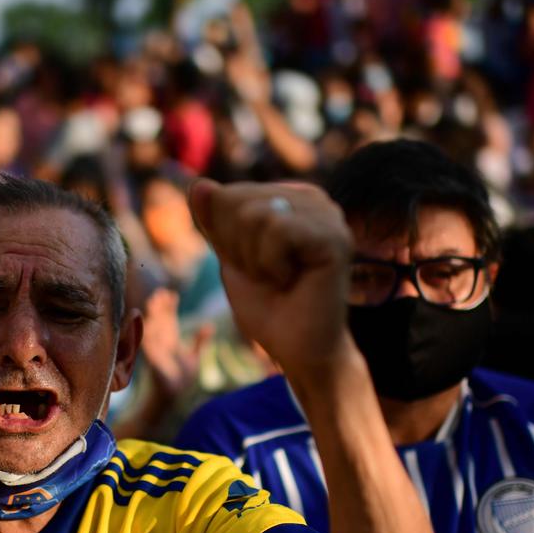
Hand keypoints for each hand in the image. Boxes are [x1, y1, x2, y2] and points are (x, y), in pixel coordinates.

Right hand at [140, 287, 212, 396]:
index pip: (168, 320)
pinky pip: (148, 343)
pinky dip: (148, 331)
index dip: (169, 307)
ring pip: (151, 328)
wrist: (173, 398)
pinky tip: (149, 320)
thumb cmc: (180, 380)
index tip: (172, 294)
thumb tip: (210, 325)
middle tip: (161, 292)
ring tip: (154, 300)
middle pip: (159, 320)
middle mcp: (160, 344)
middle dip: (159, 306)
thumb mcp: (193, 358)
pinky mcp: (151, 360)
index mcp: (169, 341)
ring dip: (152, 315)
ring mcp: (155, 351)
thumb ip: (199, 342)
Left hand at [187, 180, 351, 381]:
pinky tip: (294, 280)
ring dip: (255, 259)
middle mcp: (313, 198)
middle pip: (238, 201)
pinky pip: (277, 231)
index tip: (253, 265)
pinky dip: (271, 264)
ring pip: (256, 215)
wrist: (297, 348)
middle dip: (238, 247)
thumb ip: (215, 221)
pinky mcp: (335, 236)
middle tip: (268, 275)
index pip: (227, 195)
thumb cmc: (268, 305)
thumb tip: (198, 184)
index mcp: (289, 197)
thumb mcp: (230, 257)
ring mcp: (328, 215)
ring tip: (281, 278)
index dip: (226, 239)